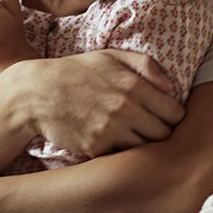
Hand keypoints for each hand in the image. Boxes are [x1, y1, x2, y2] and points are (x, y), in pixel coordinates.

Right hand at [6, 49, 184, 156]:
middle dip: (159, 132)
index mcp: (133, 85)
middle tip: (147, 128)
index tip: (163, 115)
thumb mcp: (110, 56)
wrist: (37, 92)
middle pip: (163, 135)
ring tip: (130, 135)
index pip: (174, 113)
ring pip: (144, 149)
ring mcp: (110, 130)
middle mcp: (125, 108)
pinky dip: (118, 152)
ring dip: (140, 144)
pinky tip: (110, 140)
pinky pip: (120, 156)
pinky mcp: (95, 148)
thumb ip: (145, 64)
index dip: (172, 116)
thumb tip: (171, 86)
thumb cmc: (76, 72)